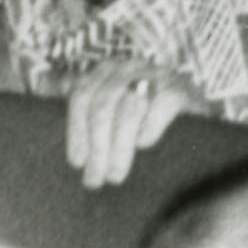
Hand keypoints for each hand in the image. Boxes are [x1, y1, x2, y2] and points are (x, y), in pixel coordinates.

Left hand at [60, 61, 195, 190]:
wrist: (201, 116)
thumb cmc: (150, 117)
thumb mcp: (116, 107)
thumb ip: (88, 109)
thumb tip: (46, 105)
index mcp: (106, 70)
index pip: (81, 95)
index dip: (76, 130)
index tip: (75, 162)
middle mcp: (128, 68)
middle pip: (102, 105)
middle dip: (96, 146)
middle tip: (95, 180)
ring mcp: (155, 76)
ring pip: (127, 109)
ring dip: (118, 146)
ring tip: (114, 176)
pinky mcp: (182, 90)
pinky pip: (160, 104)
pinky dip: (149, 126)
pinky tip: (144, 146)